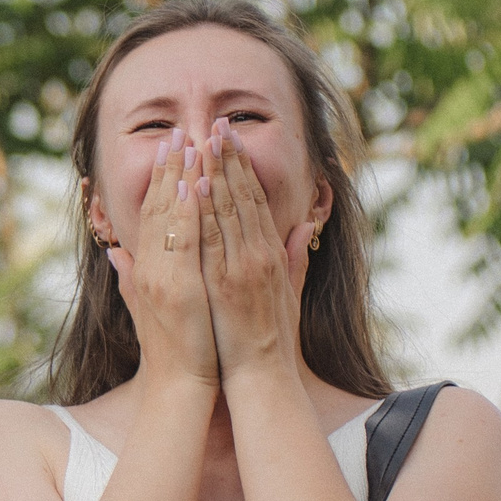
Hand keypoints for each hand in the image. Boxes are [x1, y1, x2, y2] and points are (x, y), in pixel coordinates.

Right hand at [105, 126, 216, 389]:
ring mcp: (162, 277)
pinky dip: (191, 211)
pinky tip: (198, 183)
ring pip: (171, 217)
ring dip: (181, 178)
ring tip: (190, 143)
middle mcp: (148, 268)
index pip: (151, 216)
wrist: (180, 386)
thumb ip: (130, 278)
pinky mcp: (179, 288)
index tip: (168, 148)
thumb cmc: (172, 350)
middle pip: (158, 209)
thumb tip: (115, 251)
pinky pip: (187, 241)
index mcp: (144, 270)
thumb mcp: (146, 308)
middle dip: (169, 168)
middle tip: (178, 131)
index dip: (159, 181)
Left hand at [198, 119, 315, 376]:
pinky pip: (214, 239)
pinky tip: (198, 185)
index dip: (243, 167)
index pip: (255, 200)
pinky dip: (207, 211)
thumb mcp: (289, 292)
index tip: (230, 138)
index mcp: (271, 254)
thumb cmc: (273, 339)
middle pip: (243, 197)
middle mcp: (259, 255)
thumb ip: (294, 259)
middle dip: (229, 159)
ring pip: (228, 211)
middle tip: (217, 124)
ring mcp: (243, 267)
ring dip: (216, 174)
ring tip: (203, 141)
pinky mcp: (227, 283)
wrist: (261, 376)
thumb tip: (302, 227)